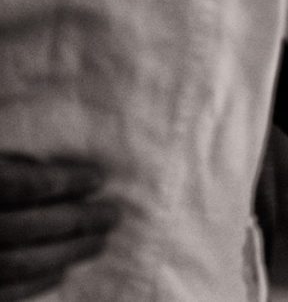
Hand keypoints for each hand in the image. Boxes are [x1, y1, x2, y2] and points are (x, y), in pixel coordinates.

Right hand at [0, 155, 117, 300]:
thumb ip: (7, 162)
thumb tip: (45, 163)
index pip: (20, 184)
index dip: (63, 181)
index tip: (99, 177)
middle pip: (25, 227)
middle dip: (76, 220)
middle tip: (113, 213)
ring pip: (17, 264)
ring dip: (67, 252)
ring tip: (100, 239)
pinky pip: (1, 294)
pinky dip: (34, 284)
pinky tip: (61, 270)